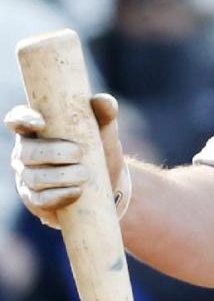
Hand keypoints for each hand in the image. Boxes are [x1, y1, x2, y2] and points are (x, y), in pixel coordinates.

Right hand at [5, 93, 127, 228]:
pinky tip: (77, 192)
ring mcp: (27, 177)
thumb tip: (103, 101)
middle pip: (27, 152)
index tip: (41, 123)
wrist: (108, 185)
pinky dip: (59, 196)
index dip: (23, 120)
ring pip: (34, 177)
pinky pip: (40, 200)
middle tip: (79, 154)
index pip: (17, 120)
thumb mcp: (104, 131)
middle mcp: (25, 152)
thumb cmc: (100, 150)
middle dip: (53, 153)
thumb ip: (104, 113)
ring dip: (61, 176)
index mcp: (35, 129)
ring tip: (85, 175)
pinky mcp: (35, 199)